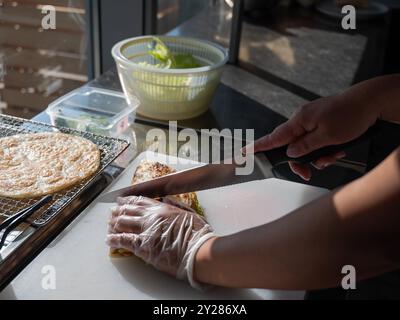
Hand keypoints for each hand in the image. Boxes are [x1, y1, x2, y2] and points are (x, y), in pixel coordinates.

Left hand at [106, 196, 215, 289]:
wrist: (198, 250)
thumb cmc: (198, 234)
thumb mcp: (190, 213)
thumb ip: (176, 205)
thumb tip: (166, 199)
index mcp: (162, 208)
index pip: (140, 201)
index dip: (127, 200)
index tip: (121, 200)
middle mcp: (151, 217)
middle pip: (128, 211)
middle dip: (117, 211)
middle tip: (111, 213)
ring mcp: (145, 231)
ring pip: (122, 223)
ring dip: (113, 224)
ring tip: (109, 225)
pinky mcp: (142, 246)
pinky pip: (123, 240)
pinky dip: (114, 239)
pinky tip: (109, 239)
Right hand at [244, 94, 378, 179]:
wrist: (372, 101)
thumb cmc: (350, 116)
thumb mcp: (328, 136)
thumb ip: (306, 146)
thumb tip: (289, 152)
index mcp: (300, 121)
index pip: (275, 137)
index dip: (260, 146)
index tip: (245, 153)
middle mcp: (303, 120)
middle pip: (291, 146)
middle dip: (300, 161)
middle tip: (308, 173)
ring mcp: (313, 121)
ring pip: (307, 146)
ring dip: (318, 156)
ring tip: (334, 155)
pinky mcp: (323, 123)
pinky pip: (317, 141)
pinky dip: (326, 149)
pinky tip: (338, 149)